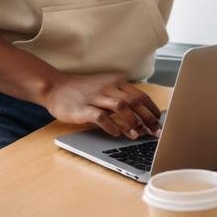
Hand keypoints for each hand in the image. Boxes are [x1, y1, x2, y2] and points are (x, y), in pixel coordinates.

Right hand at [43, 74, 161, 137]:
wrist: (56, 88)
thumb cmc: (83, 92)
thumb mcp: (105, 90)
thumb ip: (122, 100)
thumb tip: (143, 118)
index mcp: (116, 82)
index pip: (141, 96)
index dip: (152, 110)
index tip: (160, 122)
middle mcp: (108, 87)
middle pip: (134, 102)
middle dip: (147, 118)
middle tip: (154, 132)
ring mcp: (95, 97)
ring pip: (120, 107)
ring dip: (132, 122)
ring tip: (137, 134)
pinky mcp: (83, 108)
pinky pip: (101, 116)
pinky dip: (111, 126)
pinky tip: (116, 134)